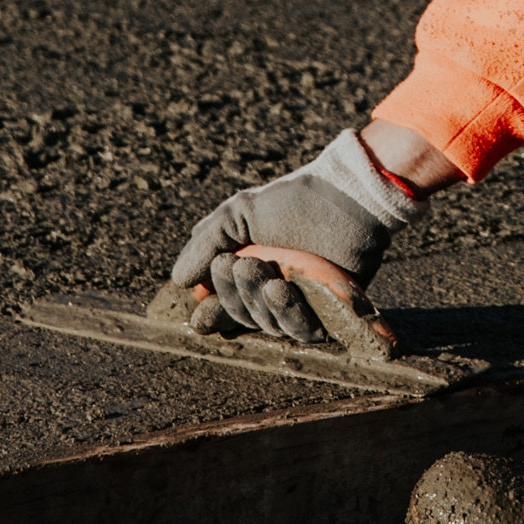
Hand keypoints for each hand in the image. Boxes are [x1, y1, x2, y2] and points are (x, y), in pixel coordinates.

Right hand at [164, 127, 431, 341]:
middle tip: (241, 264)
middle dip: (237, 293)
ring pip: (273, 324)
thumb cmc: (293, 201)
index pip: (223, 306)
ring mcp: (303, 306)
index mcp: (250, 278)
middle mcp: (274, 296)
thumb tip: (179, 280)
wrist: (344, 194)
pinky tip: (283, 288)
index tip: (200, 303)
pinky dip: (291, 313)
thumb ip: (207, 243)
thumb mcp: (239, 214)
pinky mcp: (331, 314)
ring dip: (263, 303)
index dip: (211, 309)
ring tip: (267, 276)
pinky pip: (306, 328)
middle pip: (245, 315)